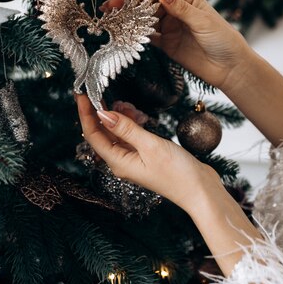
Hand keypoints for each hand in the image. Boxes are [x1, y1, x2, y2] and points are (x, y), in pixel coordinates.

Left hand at [76, 94, 261, 276]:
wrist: (201, 190)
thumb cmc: (178, 173)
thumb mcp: (150, 146)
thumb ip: (126, 128)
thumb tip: (103, 114)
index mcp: (118, 162)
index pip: (93, 135)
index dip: (86, 114)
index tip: (81, 94)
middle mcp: (122, 161)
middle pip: (103, 133)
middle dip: (102, 112)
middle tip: (103, 92)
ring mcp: (134, 158)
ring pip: (118, 132)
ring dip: (120, 116)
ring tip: (127, 104)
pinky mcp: (145, 155)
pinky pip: (131, 135)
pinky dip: (132, 123)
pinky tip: (139, 115)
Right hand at [101, 0, 250, 92]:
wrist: (230, 68)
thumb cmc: (222, 39)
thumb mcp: (202, 21)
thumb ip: (179, 8)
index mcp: (186, 0)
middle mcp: (176, 12)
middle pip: (148, 6)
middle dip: (129, 6)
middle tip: (110, 7)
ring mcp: (170, 29)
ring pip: (145, 21)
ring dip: (129, 20)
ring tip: (111, 20)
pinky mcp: (167, 45)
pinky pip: (148, 38)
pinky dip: (136, 36)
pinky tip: (123, 35)